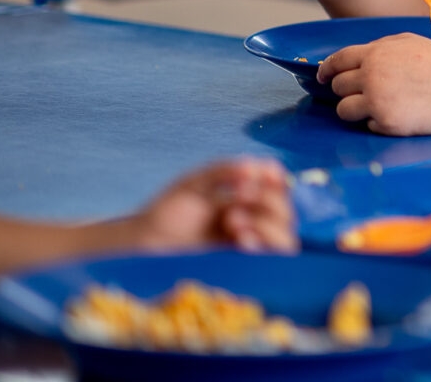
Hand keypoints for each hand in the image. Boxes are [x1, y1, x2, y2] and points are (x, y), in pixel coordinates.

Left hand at [129, 159, 297, 253]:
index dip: (277, 179)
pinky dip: (264, 243)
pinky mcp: (244, 265)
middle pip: (286, 209)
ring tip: (232, 220)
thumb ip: (225, 171)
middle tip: (238, 196)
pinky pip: (272, 257)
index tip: (264, 174)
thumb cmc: (167, 212)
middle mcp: (253, 220)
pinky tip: (241, 239)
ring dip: (267, 223)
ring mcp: (250, 244)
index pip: (279, 186)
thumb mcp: (194, 183)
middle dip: (267, 199)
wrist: (144, 245)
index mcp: (245, 197)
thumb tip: (257, 165)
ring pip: (286, 233)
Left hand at [317, 33, 430, 135]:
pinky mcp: (387, 123)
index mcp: (376, 54)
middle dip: (346, 90)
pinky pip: (367, 125)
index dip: (326, 70)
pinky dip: (378, 122)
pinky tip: (399, 114)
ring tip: (379, 106)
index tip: (323, 78)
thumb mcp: (408, 42)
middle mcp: (372, 76)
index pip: (337, 60)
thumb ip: (379, 48)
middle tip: (364, 93)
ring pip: (344, 110)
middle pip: (337, 86)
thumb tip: (355, 57)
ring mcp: (378, 101)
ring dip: (356, 109)